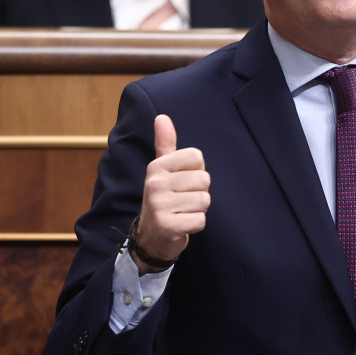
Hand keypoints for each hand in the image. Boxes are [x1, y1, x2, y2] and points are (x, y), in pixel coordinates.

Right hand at [133, 115, 210, 274]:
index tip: (182, 182)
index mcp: (156, 167)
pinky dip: (196, 225)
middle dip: (199, 193)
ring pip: (205, 201)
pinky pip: (201, 220)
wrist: (151, 237)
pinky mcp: (168, 226)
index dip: (196, 171)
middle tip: (182, 201)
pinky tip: (182, 225)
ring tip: (182, 212)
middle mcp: (155, 184)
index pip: (197, 157)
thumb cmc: (163, 198)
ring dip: (198, 210)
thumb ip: (165, 144)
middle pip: (204, 180)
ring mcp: (159, 205)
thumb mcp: (161, 170)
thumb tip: (162, 117)